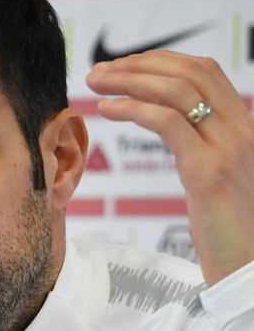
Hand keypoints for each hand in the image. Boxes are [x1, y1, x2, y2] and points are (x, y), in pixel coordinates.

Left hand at [86, 50, 253, 285]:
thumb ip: (203, 143)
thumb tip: (171, 123)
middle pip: (188, 71)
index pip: (204, 70)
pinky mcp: (208, 172)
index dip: (159, 60)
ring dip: (128, 81)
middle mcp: (242, 129)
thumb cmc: (229, 228)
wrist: (251, 270)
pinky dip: (131, 108)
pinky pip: (166, 123)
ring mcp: (228, 148)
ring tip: (93, 84)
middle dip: (137, 64)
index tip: (122, 66)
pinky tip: (105, 110)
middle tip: (97, 72)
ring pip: (176, 90)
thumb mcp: (220, 174)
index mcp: (244, 126)